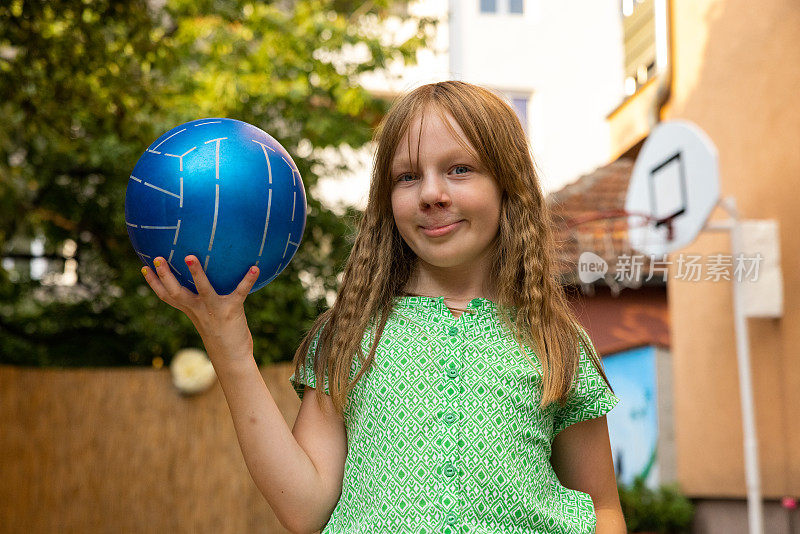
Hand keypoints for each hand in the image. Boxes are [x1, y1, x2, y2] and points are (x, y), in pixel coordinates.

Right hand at [141, 255, 259, 365]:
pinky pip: (240, 292)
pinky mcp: (232, 310)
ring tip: (190, 257)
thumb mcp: (208, 318)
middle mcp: (199, 310)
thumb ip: (205, 304)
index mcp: (192, 311)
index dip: (154, 283)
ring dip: (196, 274)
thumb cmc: (222, 336)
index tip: (144, 268)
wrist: (232, 359)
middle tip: (157, 258)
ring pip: (203, 290)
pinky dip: (248, 280)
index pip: (168, 297)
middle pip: (177, 292)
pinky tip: (255, 268)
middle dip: (165, 276)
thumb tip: (208, 287)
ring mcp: (215, 310)